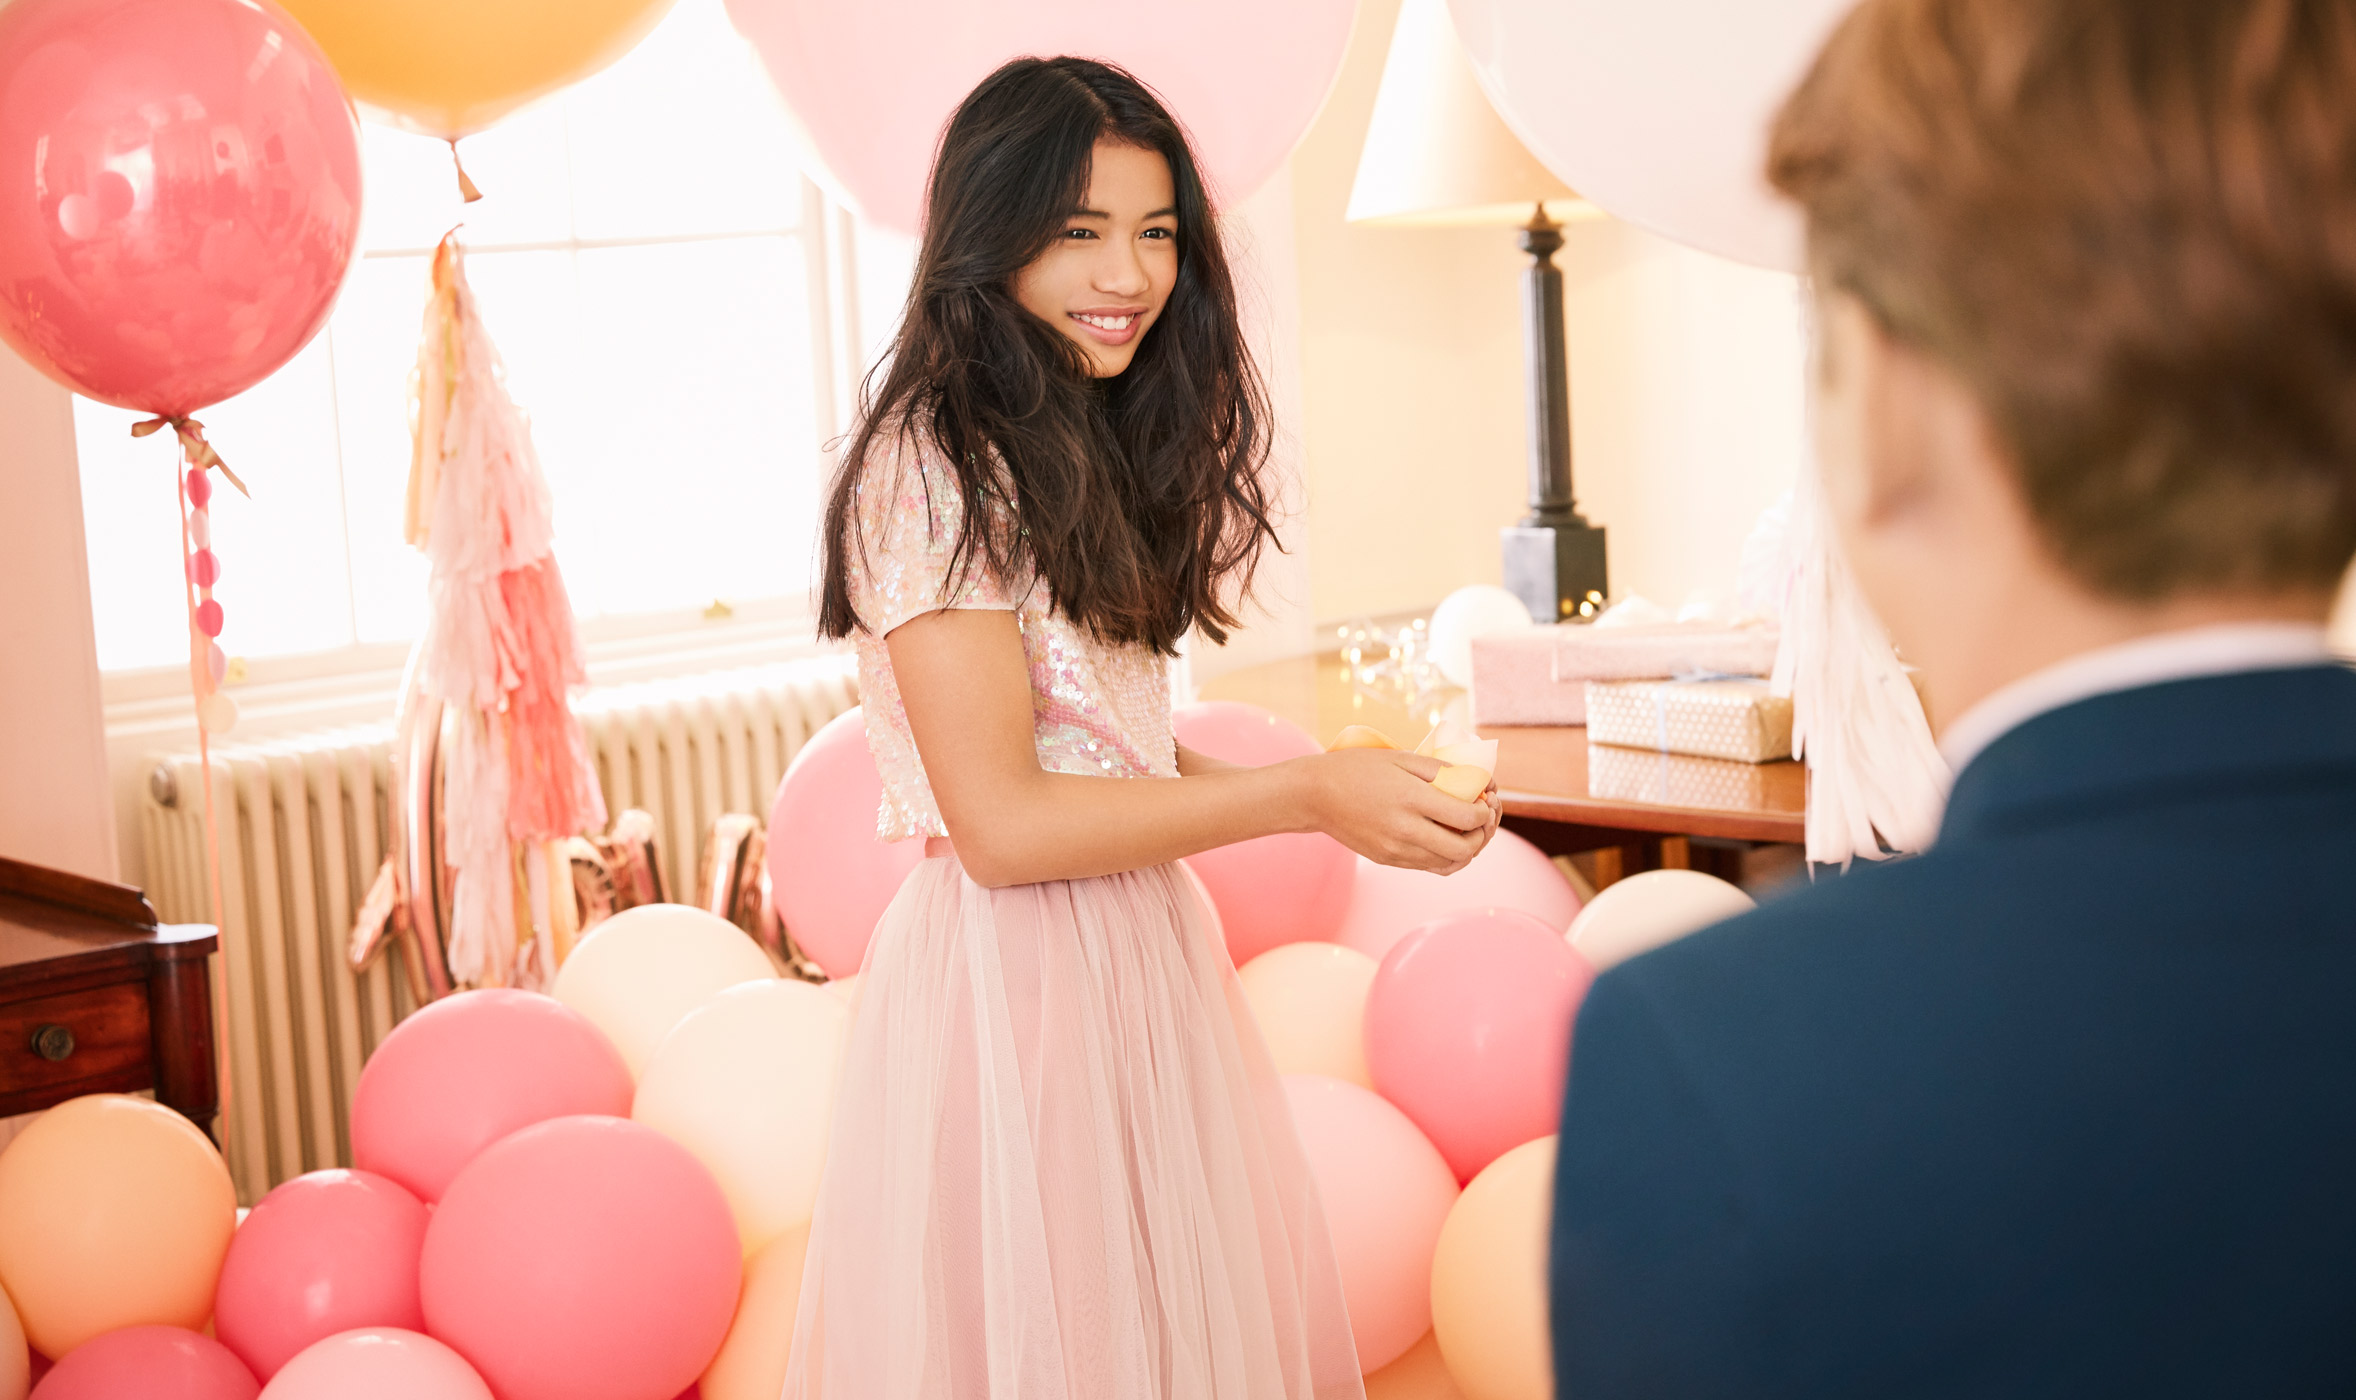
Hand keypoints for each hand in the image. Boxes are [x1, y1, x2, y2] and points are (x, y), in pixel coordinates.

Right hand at [1293, 748, 1499, 873]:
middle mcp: (1405, 830)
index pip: (1467, 817)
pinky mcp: (1389, 860)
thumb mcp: (1402, 757)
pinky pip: (1430, 866)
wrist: (1315, 795)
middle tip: (1483, 817)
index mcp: (1411, 799)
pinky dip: (1447, 855)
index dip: (1485, 810)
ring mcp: (1396, 850)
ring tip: (1467, 827)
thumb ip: (1442, 770)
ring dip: (1468, 848)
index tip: (1484, 798)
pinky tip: (1446, 836)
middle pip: (1465, 849)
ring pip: (1450, 864)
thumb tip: (1478, 783)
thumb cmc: (1359, 768)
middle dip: (1483, 834)